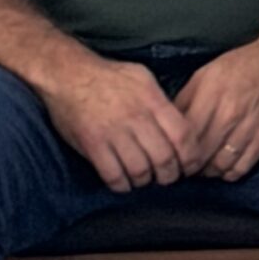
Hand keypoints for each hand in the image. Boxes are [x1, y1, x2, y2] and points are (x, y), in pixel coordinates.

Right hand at [41, 57, 194, 192]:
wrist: (68, 74)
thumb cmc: (108, 76)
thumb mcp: (142, 78)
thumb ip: (161, 102)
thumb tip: (178, 126)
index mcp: (152, 100)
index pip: (183, 135)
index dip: (190, 157)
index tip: (189, 166)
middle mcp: (136, 117)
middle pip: (164, 158)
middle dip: (169, 175)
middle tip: (167, 177)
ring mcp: (113, 132)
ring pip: (140, 171)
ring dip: (145, 181)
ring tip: (144, 179)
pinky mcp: (93, 145)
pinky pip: (114, 176)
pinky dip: (122, 185)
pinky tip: (123, 181)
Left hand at [174, 39, 258, 183]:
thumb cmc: (239, 65)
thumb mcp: (204, 73)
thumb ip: (184, 99)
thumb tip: (166, 125)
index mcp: (211, 95)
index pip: (187, 135)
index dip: (175, 151)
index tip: (171, 154)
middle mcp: (230, 114)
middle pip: (202, 154)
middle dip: (189, 165)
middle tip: (183, 166)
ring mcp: (249, 128)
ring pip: (221, 165)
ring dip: (208, 171)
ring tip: (202, 167)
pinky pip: (242, 167)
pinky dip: (229, 173)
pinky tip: (223, 168)